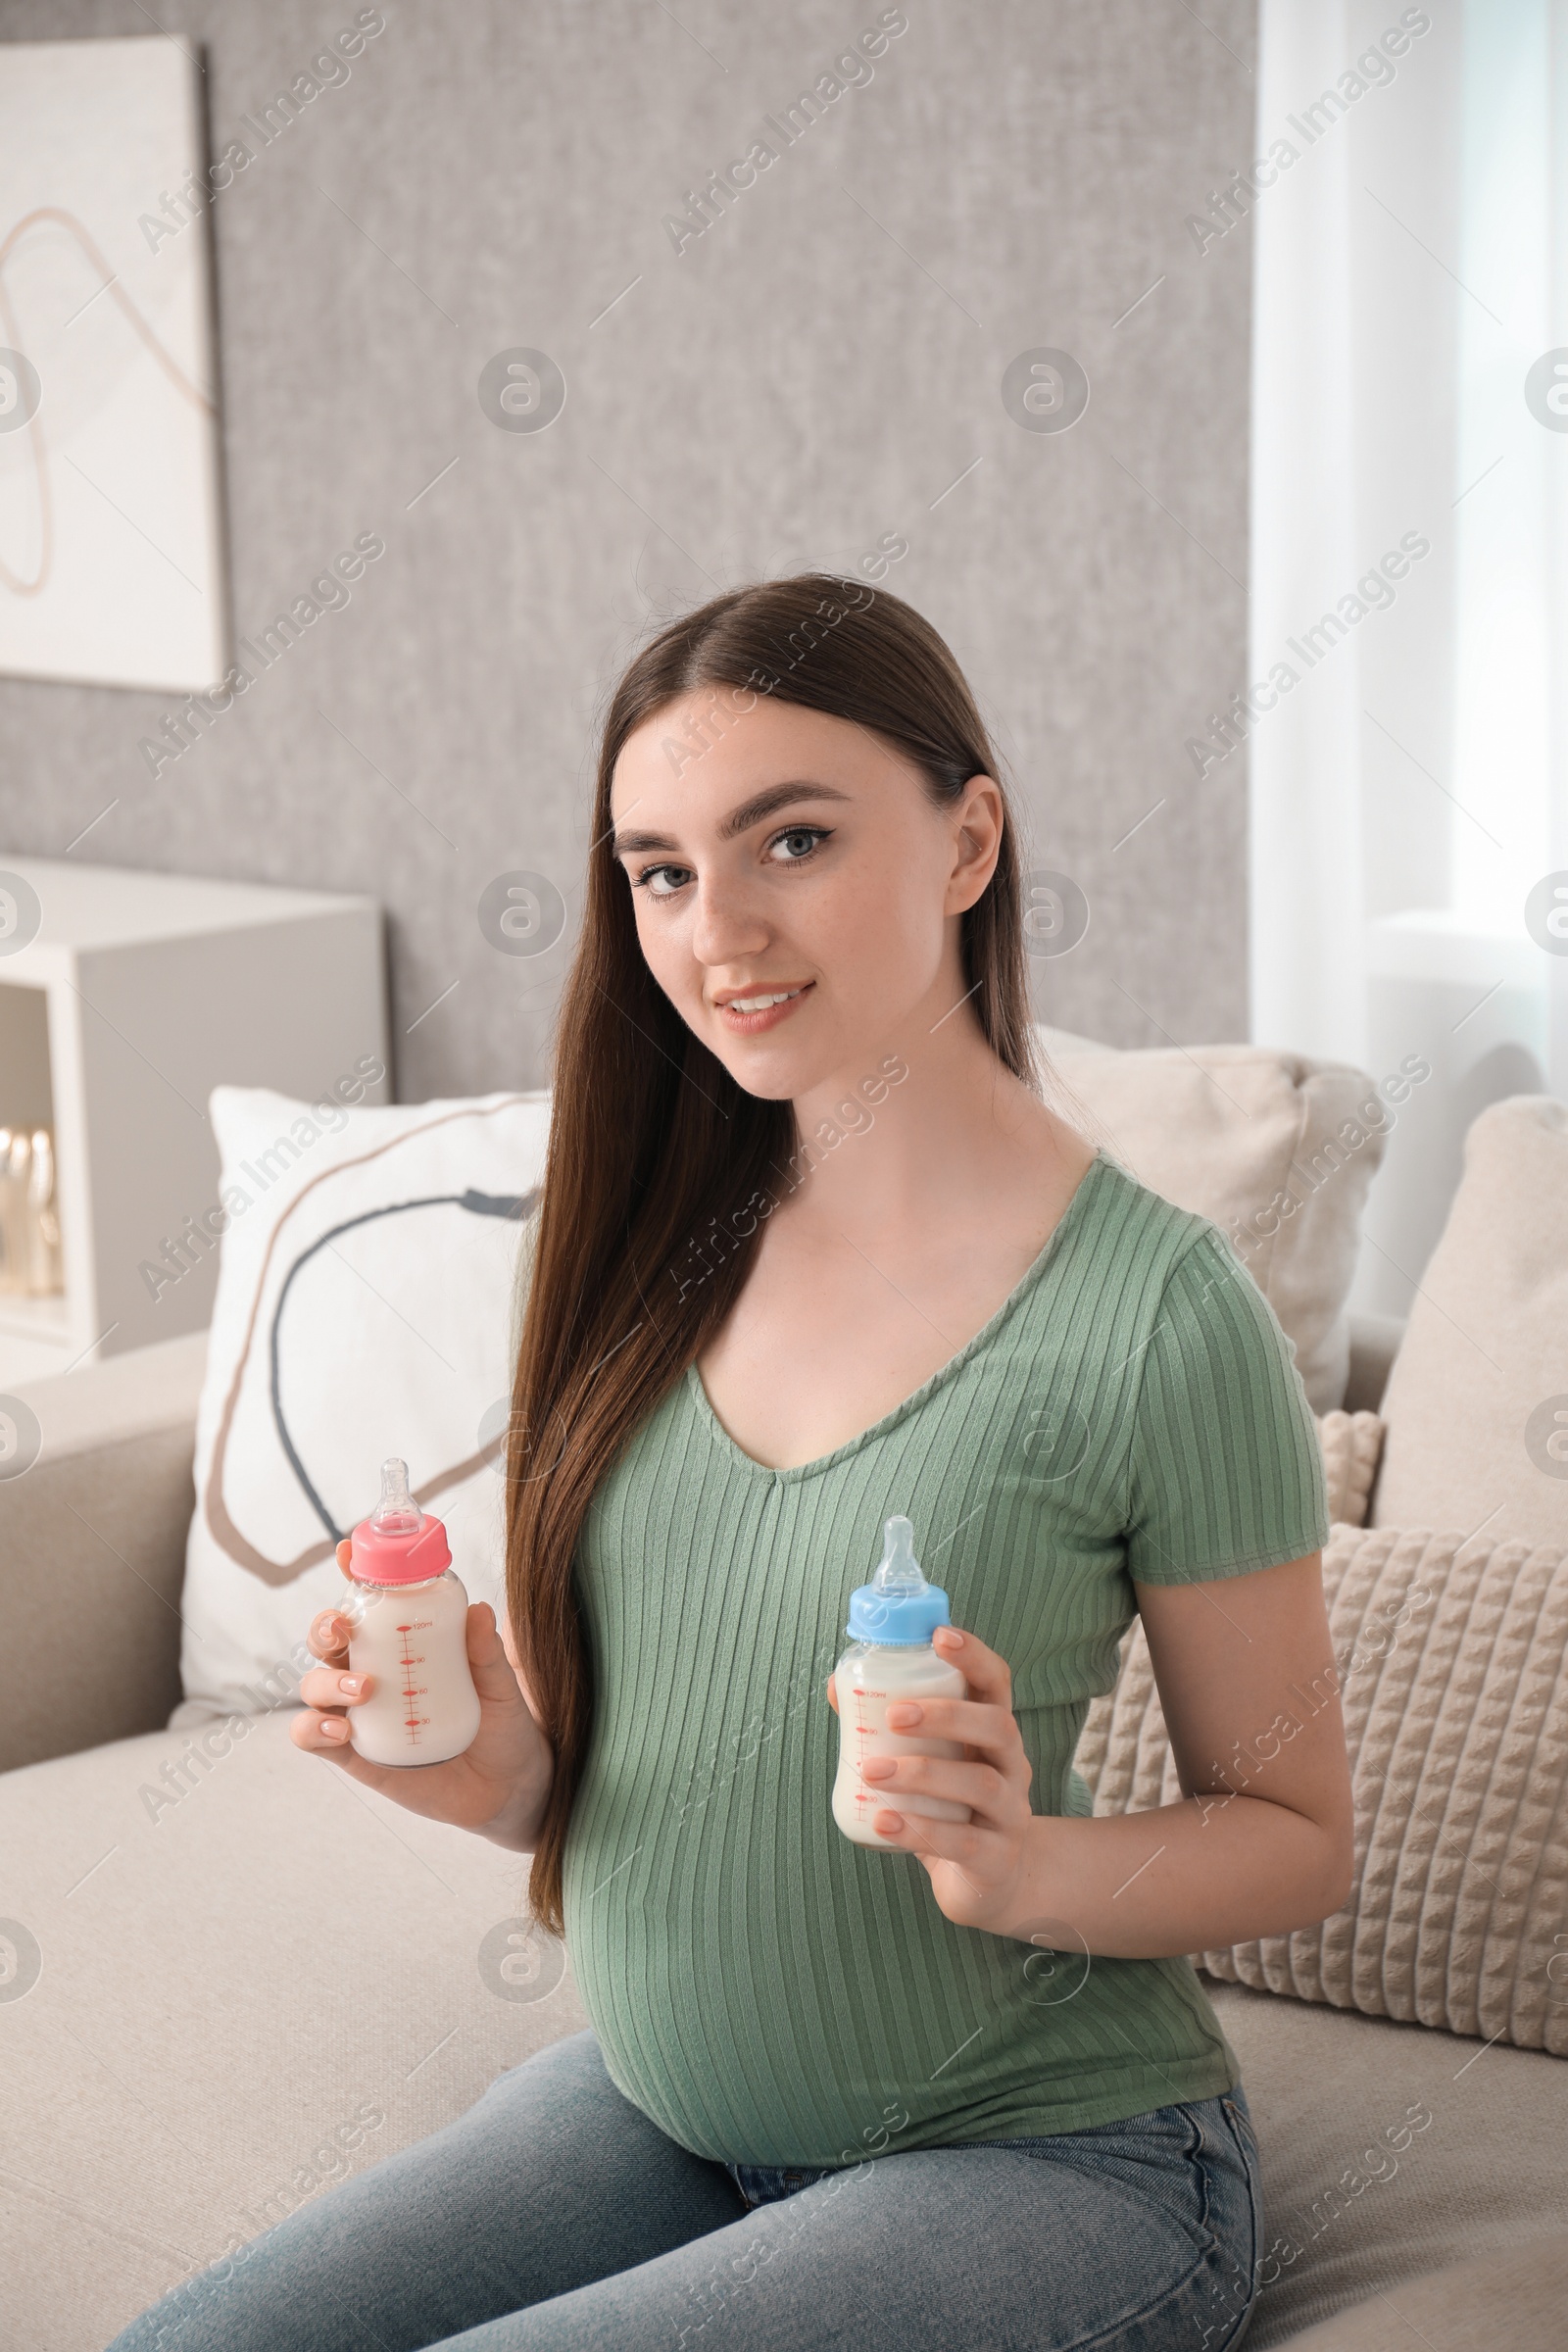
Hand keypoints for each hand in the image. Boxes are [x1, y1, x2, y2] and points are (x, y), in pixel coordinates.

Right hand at [289, 1541, 553, 1845]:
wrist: (511, 1789)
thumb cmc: (505, 1726)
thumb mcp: (502, 1687)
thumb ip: (488, 1654)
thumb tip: (479, 1609)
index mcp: (407, 1647)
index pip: (372, 1605)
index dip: (353, 1575)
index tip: (346, 1552)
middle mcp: (376, 1675)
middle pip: (328, 1641)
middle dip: (324, 1627)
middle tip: (344, 1630)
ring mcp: (363, 1716)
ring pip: (315, 1686)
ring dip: (324, 1681)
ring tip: (363, 1691)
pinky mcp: (358, 1757)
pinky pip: (316, 1739)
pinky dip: (314, 1729)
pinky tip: (341, 1730)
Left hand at [826, 1625, 1033, 1929]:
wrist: (991, 1882)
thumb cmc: (952, 1806)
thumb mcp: (928, 1761)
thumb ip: (889, 1727)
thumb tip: (837, 1686)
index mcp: (994, 1733)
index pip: (996, 1682)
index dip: (974, 1655)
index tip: (939, 1636)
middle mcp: (1012, 1766)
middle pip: (998, 1726)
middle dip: (945, 1715)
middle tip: (893, 1715)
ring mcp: (1011, 1814)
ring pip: (982, 1784)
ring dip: (923, 1773)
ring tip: (873, 1771)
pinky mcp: (998, 1859)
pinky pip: (966, 1842)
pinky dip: (921, 1830)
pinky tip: (883, 1821)